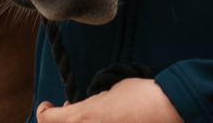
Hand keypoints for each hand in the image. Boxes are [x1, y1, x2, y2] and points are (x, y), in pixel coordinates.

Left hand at [35, 79, 183, 122]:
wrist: (168, 110)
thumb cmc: (140, 96)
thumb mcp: (108, 92)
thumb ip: (89, 103)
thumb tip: (83, 108)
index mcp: (82, 117)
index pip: (47, 120)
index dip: (44, 111)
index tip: (48, 105)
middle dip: (60, 121)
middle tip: (67, 112)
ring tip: (90, 118)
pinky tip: (103, 122)